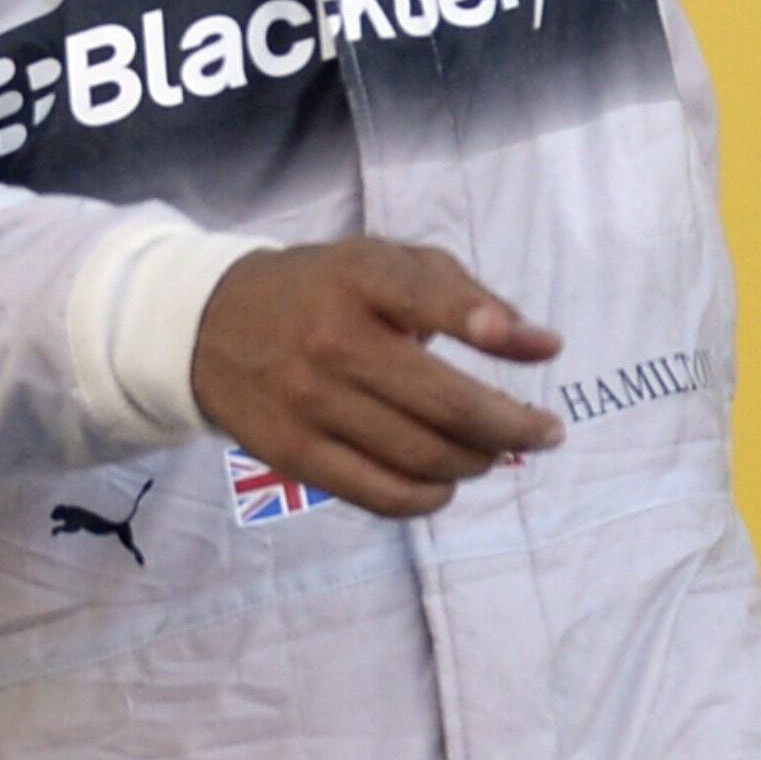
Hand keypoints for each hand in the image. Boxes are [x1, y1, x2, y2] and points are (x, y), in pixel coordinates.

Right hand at [191, 238, 564, 518]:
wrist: (212, 324)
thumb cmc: (326, 288)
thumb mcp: (385, 263)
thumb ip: (467, 295)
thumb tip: (545, 346)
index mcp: (359, 276)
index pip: (424, 296)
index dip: (479, 320)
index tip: (537, 346)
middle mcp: (334, 339)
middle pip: (442, 401)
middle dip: (512, 424)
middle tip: (547, 432)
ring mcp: (312, 402)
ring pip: (421, 456)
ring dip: (477, 461)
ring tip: (495, 452)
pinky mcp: (294, 455)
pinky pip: (380, 495)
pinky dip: (430, 497)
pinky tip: (447, 482)